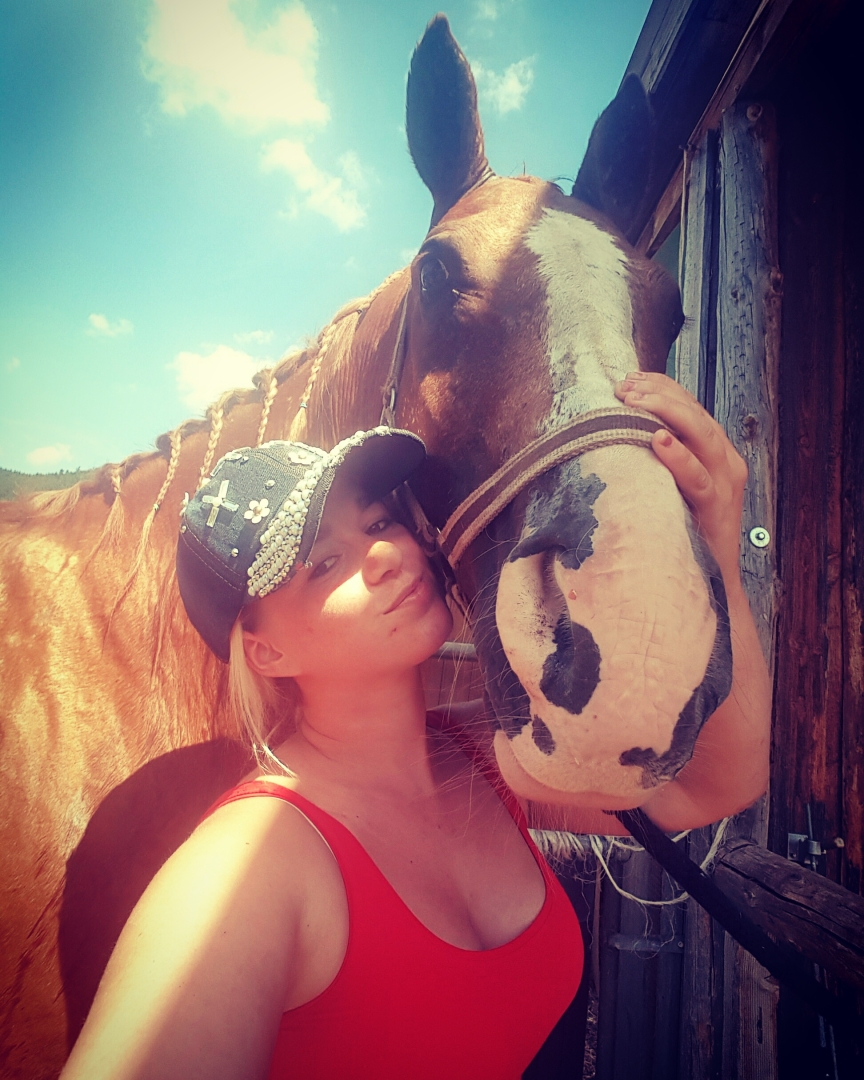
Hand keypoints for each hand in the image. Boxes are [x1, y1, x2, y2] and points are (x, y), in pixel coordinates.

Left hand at [614, 372, 747, 581]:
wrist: (710, 583)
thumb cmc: (682, 533)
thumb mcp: (670, 487)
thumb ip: (656, 461)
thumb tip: (616, 433)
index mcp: (715, 452)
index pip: (691, 406)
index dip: (662, 387)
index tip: (629, 377)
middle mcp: (725, 462)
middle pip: (695, 413)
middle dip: (660, 394)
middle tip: (625, 386)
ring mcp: (724, 484)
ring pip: (701, 434)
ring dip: (666, 412)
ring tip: (635, 400)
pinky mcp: (717, 508)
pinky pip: (698, 478)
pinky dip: (678, 457)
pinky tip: (658, 441)